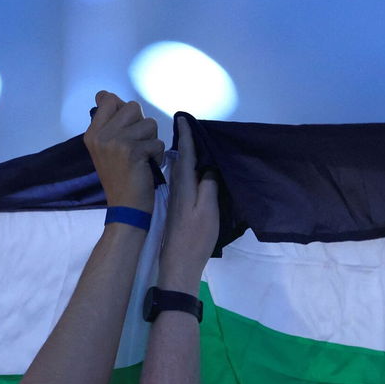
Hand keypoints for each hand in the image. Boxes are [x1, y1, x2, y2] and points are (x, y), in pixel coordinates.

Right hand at [83, 91, 164, 212]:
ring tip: (143, 157)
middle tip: (137, 145)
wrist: (124, 208)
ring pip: (149, 123)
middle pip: (133, 107)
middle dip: (142, 125)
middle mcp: (101, 135)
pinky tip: (148, 167)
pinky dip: (158, 156)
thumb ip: (108, 124)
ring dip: (152, 141)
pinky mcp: (133, 151)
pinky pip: (157, 142)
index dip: (123, 109)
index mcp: (92, 133)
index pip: (108, 99)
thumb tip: (107, 96)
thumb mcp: (105, 149)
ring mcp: (116, 142)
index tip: (125, 129)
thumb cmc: (119, 178)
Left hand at [158, 116, 219, 291]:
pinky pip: (182, 181)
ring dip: (184, 155)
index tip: (183, 118)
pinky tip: (192, 169)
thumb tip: (208, 168)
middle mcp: (177, 189)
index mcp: (184, 187)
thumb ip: (208, 187)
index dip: (185, 137)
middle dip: (184, 142)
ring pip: (180, 171)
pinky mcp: (177, 209)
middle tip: (188, 124)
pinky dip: (186, 170)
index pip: (184, 155)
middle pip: (180, 160)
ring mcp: (176, 200)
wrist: (178, 265)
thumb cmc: (195, 239)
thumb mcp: (207, 211)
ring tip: (192, 141)